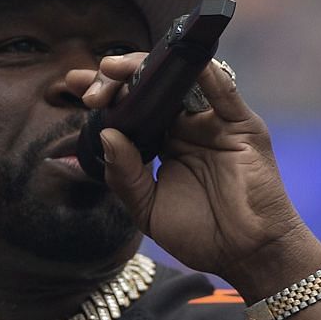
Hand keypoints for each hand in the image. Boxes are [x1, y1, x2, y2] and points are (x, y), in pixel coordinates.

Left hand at [67, 54, 320, 295]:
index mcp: (164, 143)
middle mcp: (187, 126)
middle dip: (117, 78)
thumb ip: (125, 176)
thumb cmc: (202, 235)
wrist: (247, 256)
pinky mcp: (241, 126)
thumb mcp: (148, 210)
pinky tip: (176, 63)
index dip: (104, 94)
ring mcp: (213, 123)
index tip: (73, 86)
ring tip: (115, 69)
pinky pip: (223, 92)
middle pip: (150, 87)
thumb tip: (106, 134)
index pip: (130, 108)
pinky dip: (203, 73)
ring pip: (180, 80)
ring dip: (148, 68)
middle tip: (91, 87)